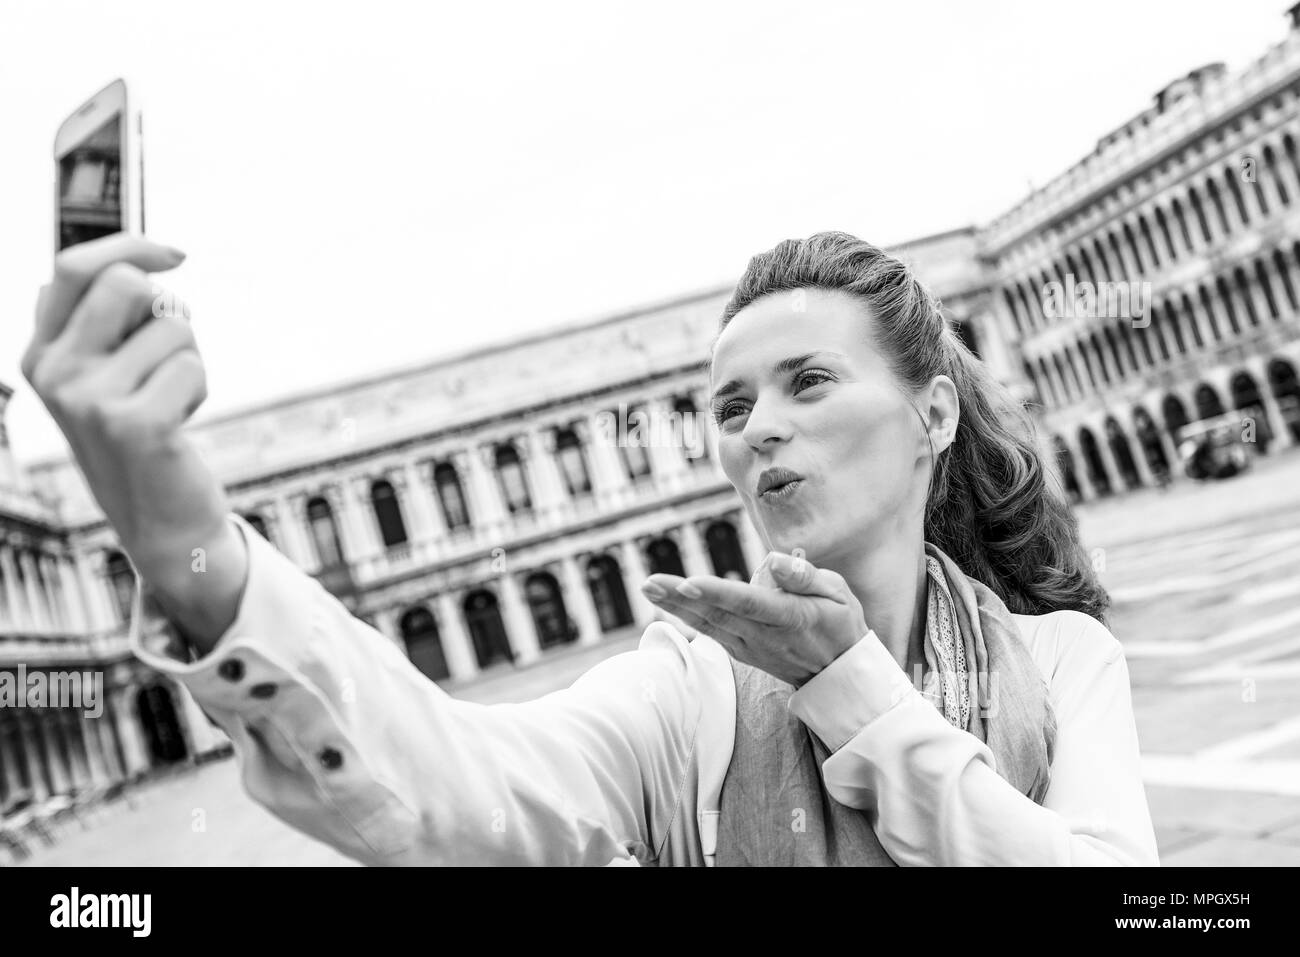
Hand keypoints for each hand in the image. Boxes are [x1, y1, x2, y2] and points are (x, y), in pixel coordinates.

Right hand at [21, 234, 245, 650]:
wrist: (161, 522)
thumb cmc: (143, 438)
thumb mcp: (104, 377)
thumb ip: (99, 323)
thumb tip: (129, 259)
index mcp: (41, 354)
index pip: (75, 267)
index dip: (131, 245)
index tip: (176, 255)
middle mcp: (54, 372)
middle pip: (125, 282)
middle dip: (168, 310)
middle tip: (169, 356)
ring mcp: (89, 398)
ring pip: (172, 326)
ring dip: (189, 359)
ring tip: (170, 401)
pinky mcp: (134, 423)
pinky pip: (191, 366)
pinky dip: (199, 388)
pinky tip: (179, 423)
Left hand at [639, 552, 867, 687]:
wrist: (840, 675)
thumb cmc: (841, 624)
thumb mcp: (839, 593)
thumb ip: (804, 575)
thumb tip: (772, 559)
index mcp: (790, 616)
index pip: (747, 603)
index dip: (716, 593)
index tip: (687, 583)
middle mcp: (765, 635)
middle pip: (718, 613)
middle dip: (681, 597)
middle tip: (649, 582)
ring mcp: (751, 647)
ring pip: (709, 624)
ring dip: (677, 607)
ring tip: (649, 588)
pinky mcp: (743, 652)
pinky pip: (712, 633)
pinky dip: (688, 619)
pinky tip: (667, 604)